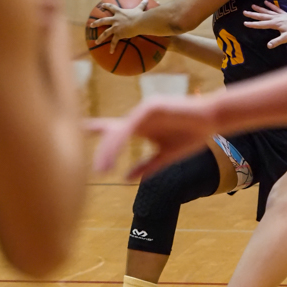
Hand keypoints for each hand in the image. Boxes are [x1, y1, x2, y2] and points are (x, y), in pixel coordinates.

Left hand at [88, 96, 215, 177]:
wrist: (212, 121)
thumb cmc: (191, 135)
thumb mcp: (166, 156)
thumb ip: (147, 166)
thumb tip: (126, 179)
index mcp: (140, 128)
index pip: (112, 130)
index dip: (94, 132)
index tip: (75, 136)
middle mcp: (138, 118)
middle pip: (112, 133)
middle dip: (104, 153)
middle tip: (97, 172)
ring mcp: (144, 111)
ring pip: (120, 130)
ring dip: (111, 149)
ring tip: (103, 168)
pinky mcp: (151, 107)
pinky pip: (132, 124)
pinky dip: (124, 137)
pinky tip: (118, 147)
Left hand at [93, 0, 148, 51]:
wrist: (139, 22)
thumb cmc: (139, 15)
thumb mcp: (139, 9)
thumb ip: (141, 4)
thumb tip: (146, 0)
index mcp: (119, 13)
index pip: (111, 7)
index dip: (106, 6)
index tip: (102, 5)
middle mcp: (115, 20)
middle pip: (103, 21)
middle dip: (96, 23)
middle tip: (91, 25)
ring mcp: (115, 27)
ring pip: (105, 33)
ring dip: (100, 37)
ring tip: (96, 42)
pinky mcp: (118, 34)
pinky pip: (114, 42)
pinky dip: (112, 47)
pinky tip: (111, 52)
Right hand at [244, 1, 286, 48]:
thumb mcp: (286, 38)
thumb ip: (277, 41)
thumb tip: (268, 46)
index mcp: (275, 24)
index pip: (261, 24)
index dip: (252, 24)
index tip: (245, 23)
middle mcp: (275, 18)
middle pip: (262, 16)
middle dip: (253, 15)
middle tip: (244, 12)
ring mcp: (279, 15)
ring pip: (267, 11)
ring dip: (259, 9)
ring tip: (252, 5)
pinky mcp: (283, 14)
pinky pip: (275, 8)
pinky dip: (270, 5)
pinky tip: (266, 2)